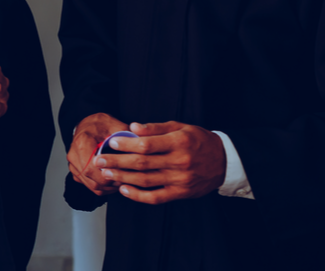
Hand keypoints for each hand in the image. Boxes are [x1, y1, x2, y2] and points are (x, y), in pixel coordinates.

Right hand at [67, 112, 129, 195]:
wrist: (86, 123)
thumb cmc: (98, 123)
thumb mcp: (113, 123)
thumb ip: (125, 134)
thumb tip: (139, 145)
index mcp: (82, 144)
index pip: (92, 169)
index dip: (110, 176)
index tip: (125, 175)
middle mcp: (74, 156)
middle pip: (93, 181)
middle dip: (112, 184)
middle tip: (128, 180)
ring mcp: (73, 165)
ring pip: (92, 186)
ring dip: (108, 188)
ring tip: (123, 182)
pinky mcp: (76, 171)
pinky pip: (90, 185)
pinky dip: (103, 187)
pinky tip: (114, 182)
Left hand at [96, 121, 225, 204]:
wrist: (225, 161)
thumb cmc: (199, 141)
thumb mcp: (182, 127)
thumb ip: (157, 127)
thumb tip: (133, 127)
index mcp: (179, 142)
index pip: (147, 144)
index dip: (126, 144)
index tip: (112, 142)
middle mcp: (180, 162)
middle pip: (142, 163)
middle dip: (117, 162)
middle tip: (100, 160)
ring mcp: (180, 180)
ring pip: (145, 181)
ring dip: (122, 178)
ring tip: (106, 173)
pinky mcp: (180, 193)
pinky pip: (155, 197)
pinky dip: (137, 195)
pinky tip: (124, 189)